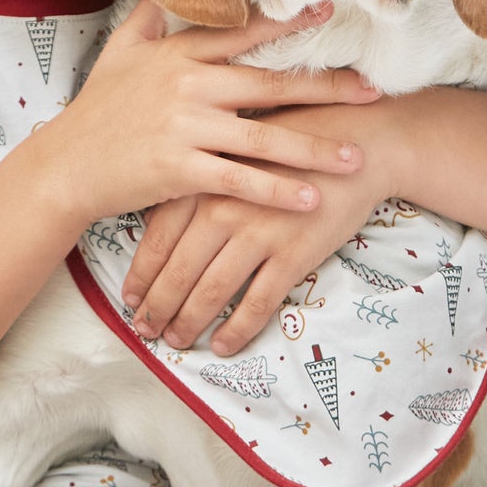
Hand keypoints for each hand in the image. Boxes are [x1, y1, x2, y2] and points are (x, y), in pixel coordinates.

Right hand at [41, 0, 381, 229]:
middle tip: (372, 92)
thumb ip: (145, 18)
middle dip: (326, 88)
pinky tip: (310, 200)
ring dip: (314, 148)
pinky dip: (277, 192)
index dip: (287, 23)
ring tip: (355, 156)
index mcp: (177, 54)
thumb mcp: (118, 53)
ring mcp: (184, 127)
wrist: (64, 166)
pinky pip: (240, 181)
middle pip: (270, 83)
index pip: (242, 33)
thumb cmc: (96, 111)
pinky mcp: (178, 169)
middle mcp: (186, 85)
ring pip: (264, 136)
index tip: (329, 14)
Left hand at [120, 101, 400, 352]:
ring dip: (189, 322)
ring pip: (211, 292)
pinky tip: (223, 346)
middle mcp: (222, 209)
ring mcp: (257, 234)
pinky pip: (257, 303)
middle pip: (178, 272)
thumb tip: (160, 223)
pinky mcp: (293, 254)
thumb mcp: (232, 150)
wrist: (357, 141)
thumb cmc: (292, 140)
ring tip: (176, 341)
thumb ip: (196, 182)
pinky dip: (237, 329)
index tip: (129, 300)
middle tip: (144, 330)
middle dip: (158, 307)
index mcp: (202, 182)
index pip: (157, 239)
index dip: (140, 275)